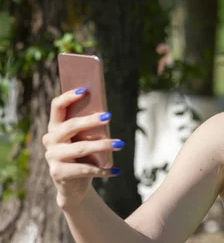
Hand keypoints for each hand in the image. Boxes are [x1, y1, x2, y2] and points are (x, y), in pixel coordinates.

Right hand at [43, 88, 121, 208]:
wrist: (73, 186)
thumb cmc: (82, 156)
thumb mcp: (84, 139)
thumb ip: (88, 127)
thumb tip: (106, 113)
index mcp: (55, 127)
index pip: (57, 107)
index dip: (69, 97)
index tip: (85, 90)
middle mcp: (50, 140)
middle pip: (70, 126)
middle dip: (90, 120)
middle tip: (109, 115)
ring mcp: (52, 157)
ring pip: (80, 148)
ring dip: (103, 145)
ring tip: (121, 143)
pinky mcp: (59, 173)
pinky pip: (85, 169)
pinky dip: (103, 170)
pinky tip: (117, 170)